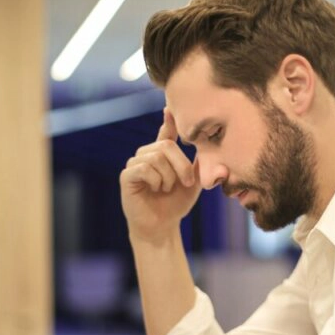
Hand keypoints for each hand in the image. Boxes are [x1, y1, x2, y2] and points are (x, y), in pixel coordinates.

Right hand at [120, 109, 201, 244]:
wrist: (162, 226)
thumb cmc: (176, 204)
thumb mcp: (194, 183)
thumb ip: (198, 164)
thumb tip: (208, 145)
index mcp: (162, 155)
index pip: (166, 133)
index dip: (169, 120)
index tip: (170, 108)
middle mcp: (147, 155)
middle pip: (165, 145)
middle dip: (181, 165)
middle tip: (187, 183)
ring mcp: (135, 164)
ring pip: (156, 157)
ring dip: (169, 176)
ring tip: (167, 189)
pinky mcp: (127, 176)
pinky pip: (144, 168)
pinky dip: (156, 179)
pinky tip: (156, 189)